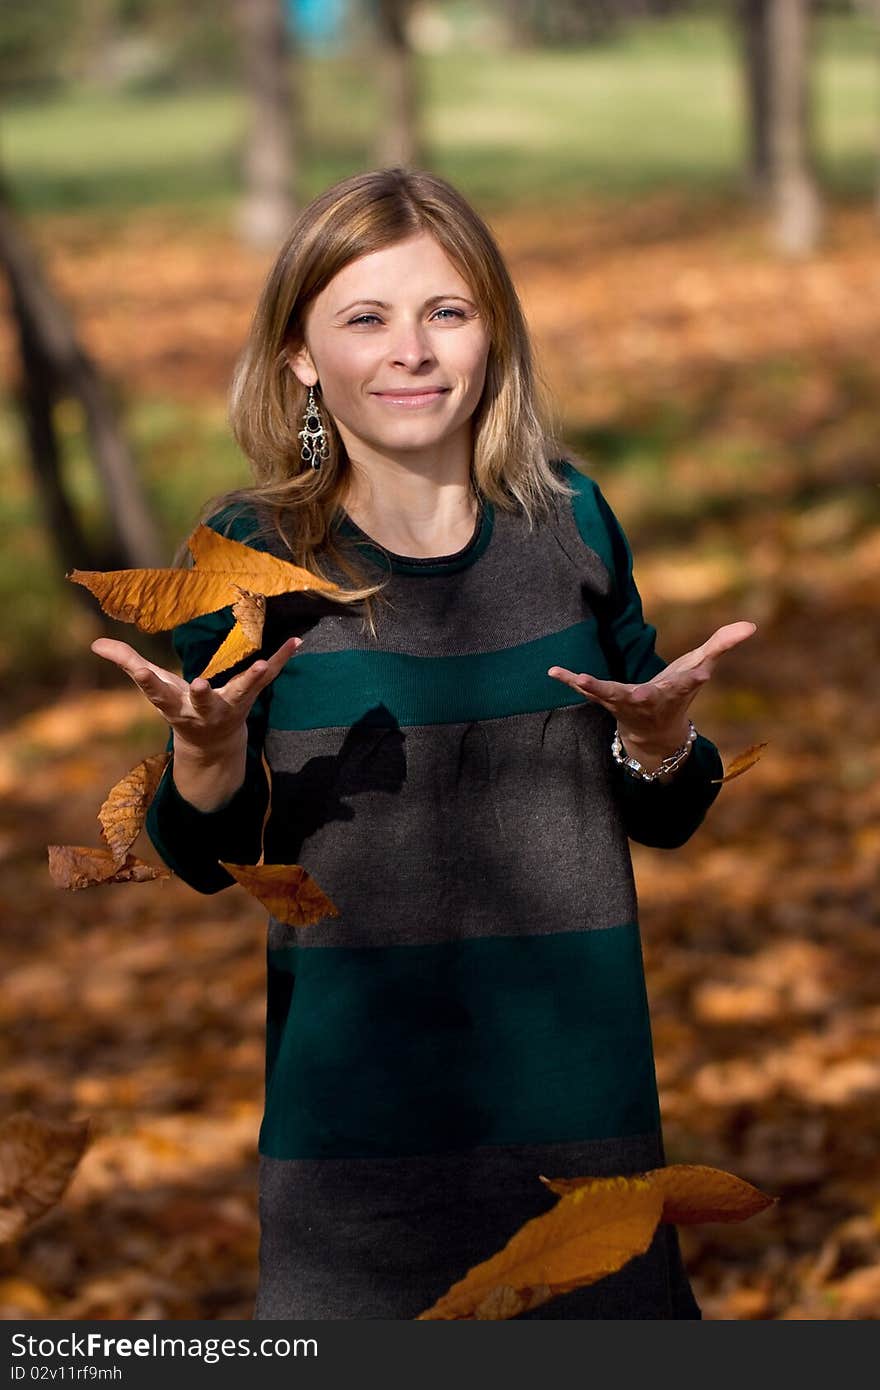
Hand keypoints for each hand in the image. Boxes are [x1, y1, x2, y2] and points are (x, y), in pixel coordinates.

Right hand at [90, 633, 302, 757]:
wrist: (212, 744)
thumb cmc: (180, 706)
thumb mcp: (154, 690)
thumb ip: (127, 664)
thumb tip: (94, 644)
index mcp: (174, 705)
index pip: (156, 692)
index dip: (146, 681)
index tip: (139, 670)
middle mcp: (203, 709)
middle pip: (203, 702)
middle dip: (202, 695)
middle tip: (201, 685)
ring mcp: (230, 705)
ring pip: (243, 691)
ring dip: (254, 678)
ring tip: (265, 663)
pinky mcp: (251, 696)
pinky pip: (269, 677)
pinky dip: (282, 659)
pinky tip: (297, 641)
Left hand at [547, 621, 756, 768]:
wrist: (653, 735)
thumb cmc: (676, 694)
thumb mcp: (699, 667)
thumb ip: (722, 645)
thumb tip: (752, 625)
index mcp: (674, 692)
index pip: (688, 683)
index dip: (694, 677)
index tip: (702, 671)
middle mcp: (649, 701)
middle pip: (645, 696)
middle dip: (639, 694)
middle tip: (638, 694)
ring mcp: (624, 703)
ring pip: (609, 696)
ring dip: (595, 689)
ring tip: (581, 679)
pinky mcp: (605, 701)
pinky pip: (585, 692)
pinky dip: (569, 681)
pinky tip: (552, 670)